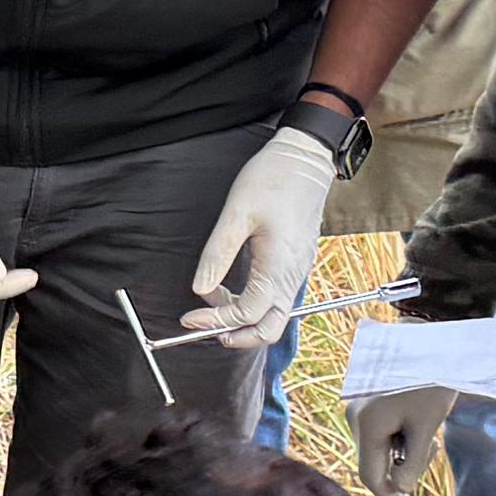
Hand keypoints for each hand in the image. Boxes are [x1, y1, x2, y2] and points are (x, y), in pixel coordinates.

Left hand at [185, 122, 340, 350]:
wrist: (306, 159)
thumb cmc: (273, 179)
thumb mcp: (237, 213)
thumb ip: (217, 254)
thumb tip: (199, 289)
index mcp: (279, 265)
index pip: (248, 313)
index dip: (216, 321)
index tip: (188, 317)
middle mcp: (292, 275)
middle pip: (268, 328)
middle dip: (236, 335)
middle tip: (202, 327)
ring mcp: (296, 272)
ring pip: (272, 317)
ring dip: (241, 320)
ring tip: (211, 306)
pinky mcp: (294, 266)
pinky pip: (274, 299)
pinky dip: (251, 306)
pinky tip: (228, 290)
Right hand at [351, 383, 463, 495]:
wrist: (427, 346)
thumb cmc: (432, 382)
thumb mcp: (428, 426)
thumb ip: (414, 463)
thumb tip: (403, 490)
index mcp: (366, 425)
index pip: (372, 478)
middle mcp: (355, 420)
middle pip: (375, 466)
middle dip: (405, 471)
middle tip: (434, 450)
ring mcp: (358, 413)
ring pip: (378, 453)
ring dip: (405, 455)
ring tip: (430, 434)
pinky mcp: (366, 409)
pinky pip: (380, 439)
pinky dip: (400, 442)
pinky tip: (419, 425)